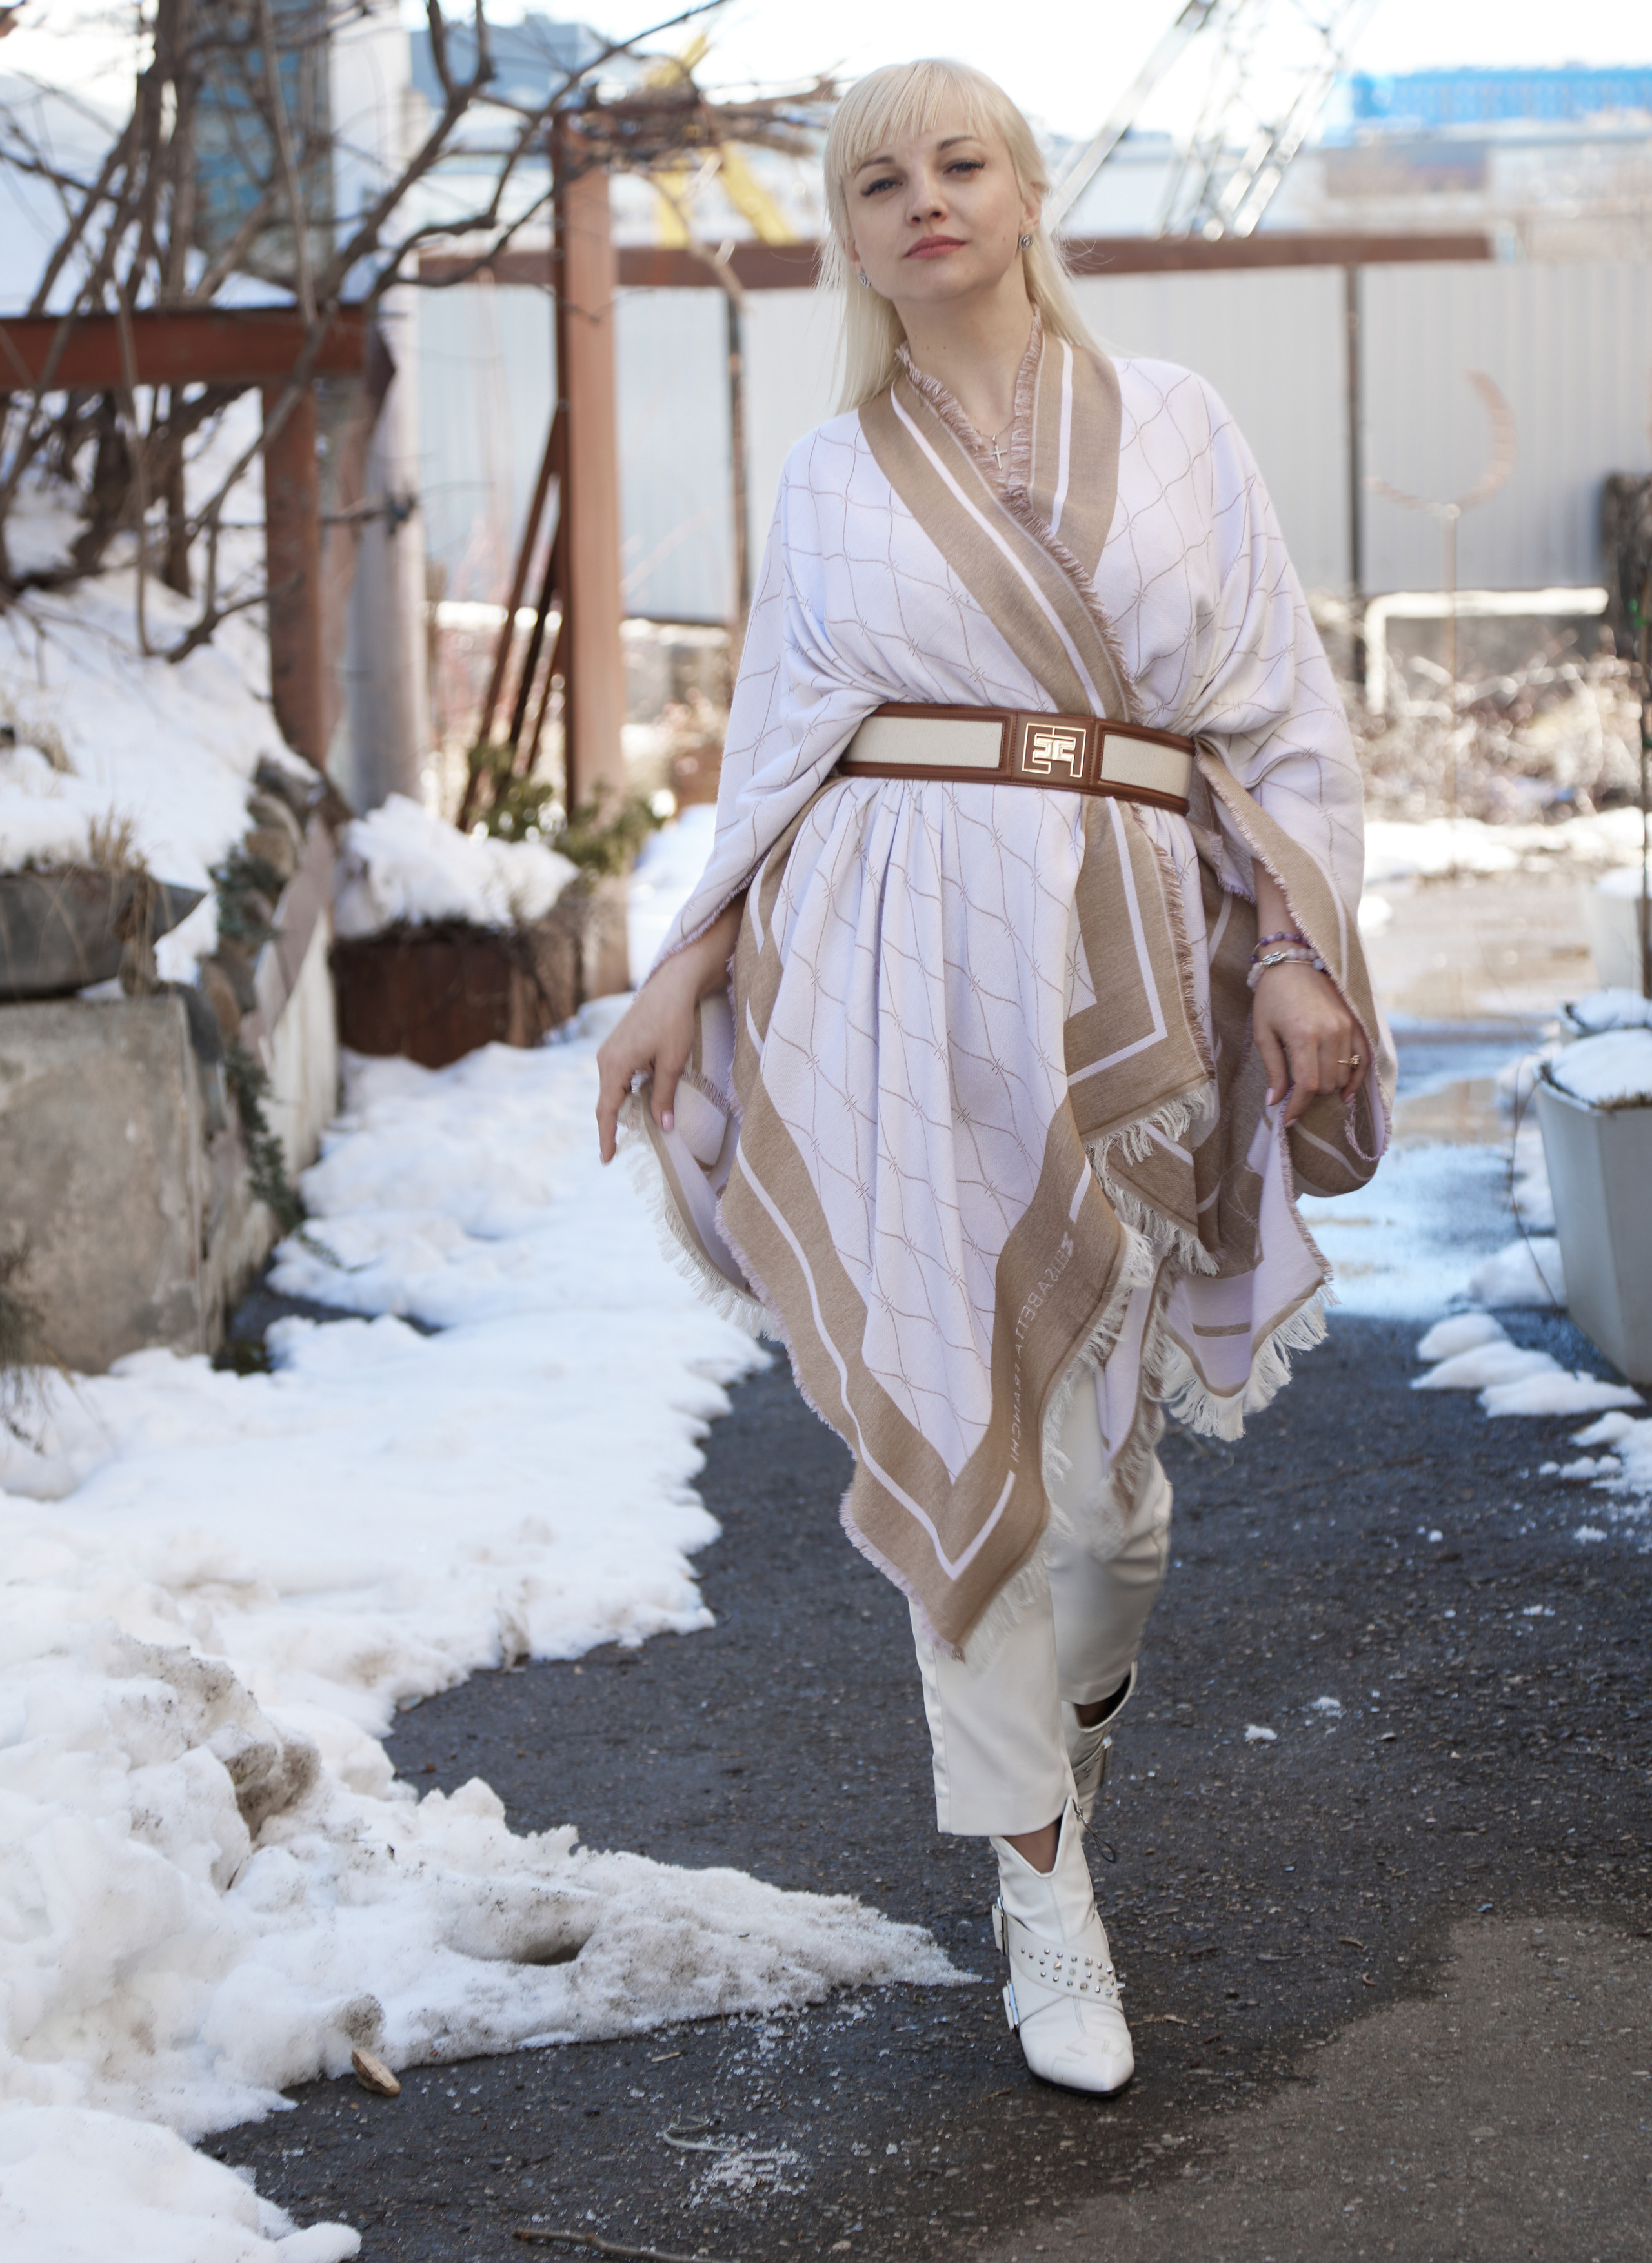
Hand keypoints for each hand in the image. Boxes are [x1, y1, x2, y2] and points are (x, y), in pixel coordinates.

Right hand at [594, 897, 742, 1162]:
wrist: (673, 984)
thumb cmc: (674, 1020)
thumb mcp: (672, 1062)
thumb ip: (664, 1095)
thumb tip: (664, 1126)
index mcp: (615, 1064)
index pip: (607, 1110)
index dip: (607, 1136)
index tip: (606, 1159)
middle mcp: (605, 1058)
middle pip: (606, 1101)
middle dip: (611, 1126)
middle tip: (615, 1151)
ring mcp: (609, 1050)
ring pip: (611, 1089)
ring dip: (620, 1108)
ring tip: (631, 1130)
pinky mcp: (617, 1045)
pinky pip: (616, 1076)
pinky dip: (624, 1092)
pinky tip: (639, 1101)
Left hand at [1251, 959, 1363, 1126]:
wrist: (1293, 963)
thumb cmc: (1272, 998)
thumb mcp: (1263, 1033)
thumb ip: (1273, 1069)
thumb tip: (1275, 1102)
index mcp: (1303, 1035)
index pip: (1308, 1085)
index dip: (1298, 1107)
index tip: (1288, 1119)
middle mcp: (1330, 1032)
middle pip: (1328, 1084)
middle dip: (1310, 1096)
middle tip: (1294, 1095)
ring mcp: (1347, 1027)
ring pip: (1344, 1076)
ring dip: (1328, 1087)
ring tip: (1312, 1086)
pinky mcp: (1356, 1023)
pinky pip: (1363, 1060)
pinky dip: (1356, 1079)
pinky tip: (1345, 1094)